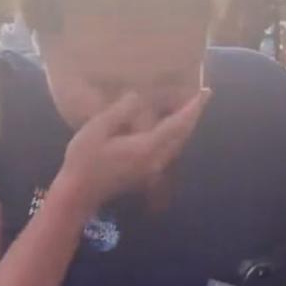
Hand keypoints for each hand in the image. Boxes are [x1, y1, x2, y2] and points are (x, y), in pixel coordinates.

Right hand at [56, 89, 210, 217]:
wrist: (79, 194)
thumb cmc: (84, 161)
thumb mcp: (97, 130)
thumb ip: (119, 112)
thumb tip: (137, 97)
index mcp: (147, 146)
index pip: (177, 124)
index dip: (193, 107)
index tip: (206, 91)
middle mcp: (156, 159)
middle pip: (183, 135)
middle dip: (193, 116)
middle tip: (200, 96)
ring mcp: (152, 169)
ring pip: (177, 144)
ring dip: (184, 126)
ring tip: (186, 109)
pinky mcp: (145, 173)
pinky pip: (168, 150)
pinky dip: (174, 136)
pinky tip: (166, 129)